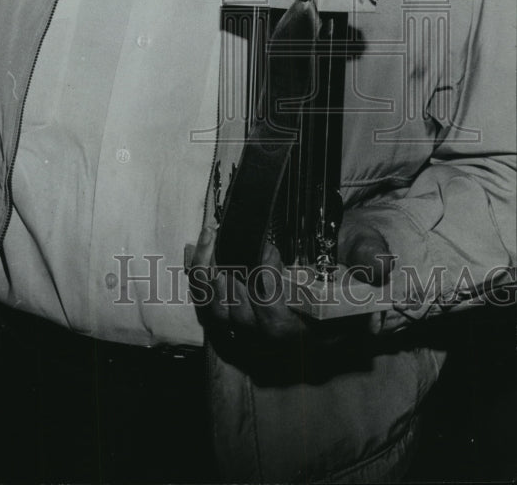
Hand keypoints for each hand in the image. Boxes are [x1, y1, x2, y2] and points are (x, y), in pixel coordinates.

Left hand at [189, 219, 393, 345]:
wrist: (334, 255)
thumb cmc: (348, 254)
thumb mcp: (365, 248)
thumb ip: (370, 256)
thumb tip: (378, 266)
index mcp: (315, 327)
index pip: (283, 326)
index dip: (268, 295)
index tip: (267, 253)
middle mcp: (281, 336)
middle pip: (245, 324)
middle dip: (232, 287)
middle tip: (231, 246)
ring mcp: (253, 328)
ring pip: (220, 318)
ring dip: (209, 279)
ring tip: (213, 239)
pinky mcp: (233, 314)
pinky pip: (205, 303)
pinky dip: (197, 275)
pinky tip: (199, 244)